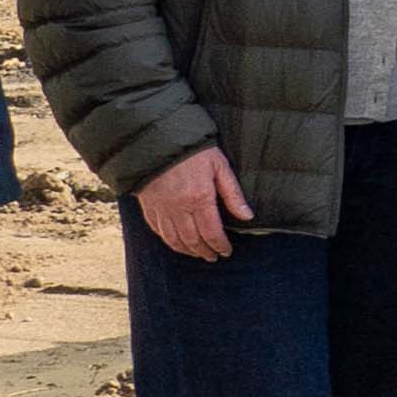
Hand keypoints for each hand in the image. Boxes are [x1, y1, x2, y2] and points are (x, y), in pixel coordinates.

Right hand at [134, 145, 252, 263]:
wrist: (158, 139)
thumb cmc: (194, 151)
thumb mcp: (219, 166)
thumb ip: (233, 194)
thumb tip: (247, 216)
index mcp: (199, 198)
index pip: (212, 232)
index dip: (220, 245)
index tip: (226, 251)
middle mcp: (179, 208)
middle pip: (193, 240)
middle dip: (204, 252)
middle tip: (213, 256)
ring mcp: (162, 209)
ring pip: (174, 239)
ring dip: (187, 250)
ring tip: (198, 253)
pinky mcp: (149, 206)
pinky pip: (158, 230)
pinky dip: (168, 240)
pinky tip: (176, 242)